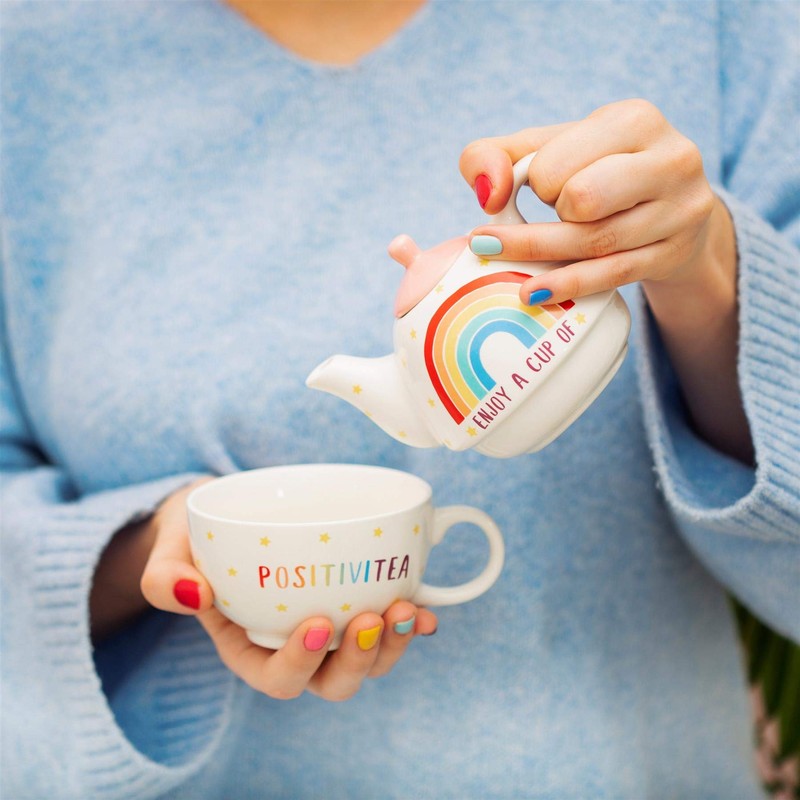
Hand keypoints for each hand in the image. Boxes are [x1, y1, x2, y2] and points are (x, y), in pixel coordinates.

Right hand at [135, 479, 437, 700]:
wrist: (227, 512)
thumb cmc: (195, 539)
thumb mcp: (168, 552)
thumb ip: (165, 578)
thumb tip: (195, 594)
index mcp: (249, 646)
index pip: (277, 677)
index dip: (301, 663)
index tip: (316, 624)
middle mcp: (294, 644)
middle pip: (332, 680)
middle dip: (358, 660)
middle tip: (369, 618)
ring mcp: (329, 622)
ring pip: (367, 658)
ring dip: (392, 642)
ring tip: (407, 609)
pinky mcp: (353, 595)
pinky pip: (387, 621)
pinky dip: (412, 620)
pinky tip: (426, 607)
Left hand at [459, 99, 750, 462]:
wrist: (673, 210)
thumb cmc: (600, 171)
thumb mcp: (553, 148)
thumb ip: (498, 155)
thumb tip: (487, 194)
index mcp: (636, 120)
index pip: (557, 163)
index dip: (537, 181)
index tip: (545, 187)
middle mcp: (670, 159)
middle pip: (583, 199)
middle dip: (549, 213)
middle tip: (548, 215)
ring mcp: (680, 210)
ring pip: (594, 242)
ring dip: (540, 254)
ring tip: (497, 258)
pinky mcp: (673, 253)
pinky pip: (611, 274)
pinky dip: (566, 284)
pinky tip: (531, 292)